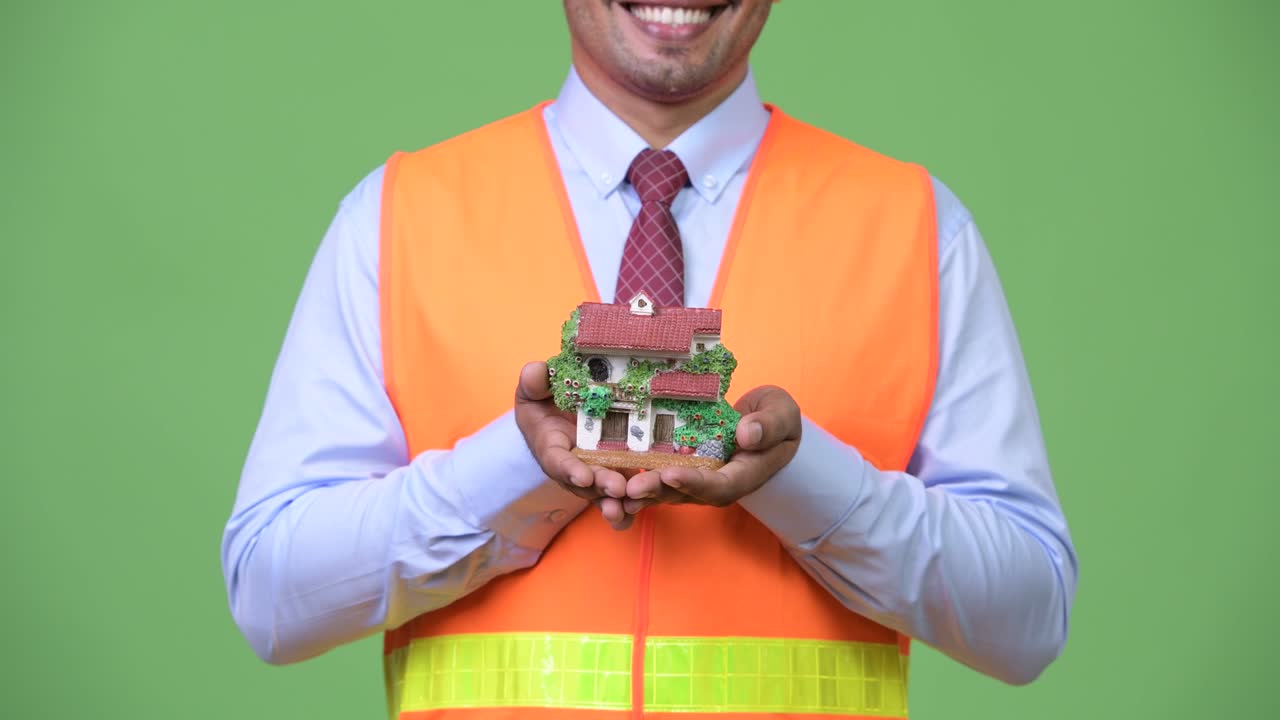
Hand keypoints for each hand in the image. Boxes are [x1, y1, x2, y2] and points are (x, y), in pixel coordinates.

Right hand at [514, 362, 631, 526]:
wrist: (560, 411)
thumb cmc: (544, 400)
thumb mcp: (535, 387)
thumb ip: (534, 381)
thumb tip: (535, 372)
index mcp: (551, 446)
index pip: (558, 460)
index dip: (569, 469)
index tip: (581, 476)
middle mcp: (573, 465)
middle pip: (586, 481)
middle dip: (601, 486)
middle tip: (617, 489)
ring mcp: (595, 471)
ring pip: (604, 491)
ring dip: (616, 501)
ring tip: (628, 508)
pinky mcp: (615, 470)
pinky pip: (622, 490)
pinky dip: (628, 505)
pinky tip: (639, 510)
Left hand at [623, 385, 801, 512]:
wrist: (766, 425)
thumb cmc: (775, 419)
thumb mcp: (782, 415)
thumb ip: (769, 425)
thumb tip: (746, 434)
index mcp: (742, 475)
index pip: (717, 486)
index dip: (693, 482)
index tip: (671, 473)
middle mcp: (716, 484)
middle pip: (685, 493)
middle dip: (657, 490)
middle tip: (630, 487)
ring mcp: (696, 481)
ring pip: (666, 491)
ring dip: (640, 491)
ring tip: (613, 489)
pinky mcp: (681, 472)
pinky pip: (657, 481)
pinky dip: (634, 483)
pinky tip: (608, 481)